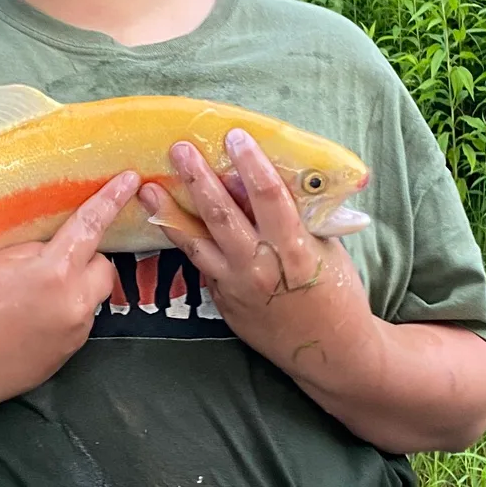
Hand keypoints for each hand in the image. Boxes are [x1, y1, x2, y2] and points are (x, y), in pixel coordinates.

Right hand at [0, 172, 138, 420]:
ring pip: (92, 296)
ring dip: (75, 287)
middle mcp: (74, 304)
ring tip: (35, 294)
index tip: (129, 179)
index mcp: (53, 273)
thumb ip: (36, 248)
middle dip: (87, 258)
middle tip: (54, 258)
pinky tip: (31, 319)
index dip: (110, 200)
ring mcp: (75, 333)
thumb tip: (59, 245)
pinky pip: (78, 321)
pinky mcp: (69, 355)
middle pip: (104, 267)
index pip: (91, 226)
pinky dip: (63, 312)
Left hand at [139, 130, 377, 374]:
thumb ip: (300, 218)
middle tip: (179, 149)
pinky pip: (200, 264)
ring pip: (197, 243)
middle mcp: (259, 266)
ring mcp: (236, 286)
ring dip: (170, 213)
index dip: (251, 163)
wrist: (328, 350)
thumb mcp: (327, 249)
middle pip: (222, 214)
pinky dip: (182, 241)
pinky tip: (164, 221)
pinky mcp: (224, 300)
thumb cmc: (337, 293)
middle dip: (199, 179)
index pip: (268, 196)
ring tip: (148, 188)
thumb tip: (272, 181)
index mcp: (293, 248)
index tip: (235, 136)